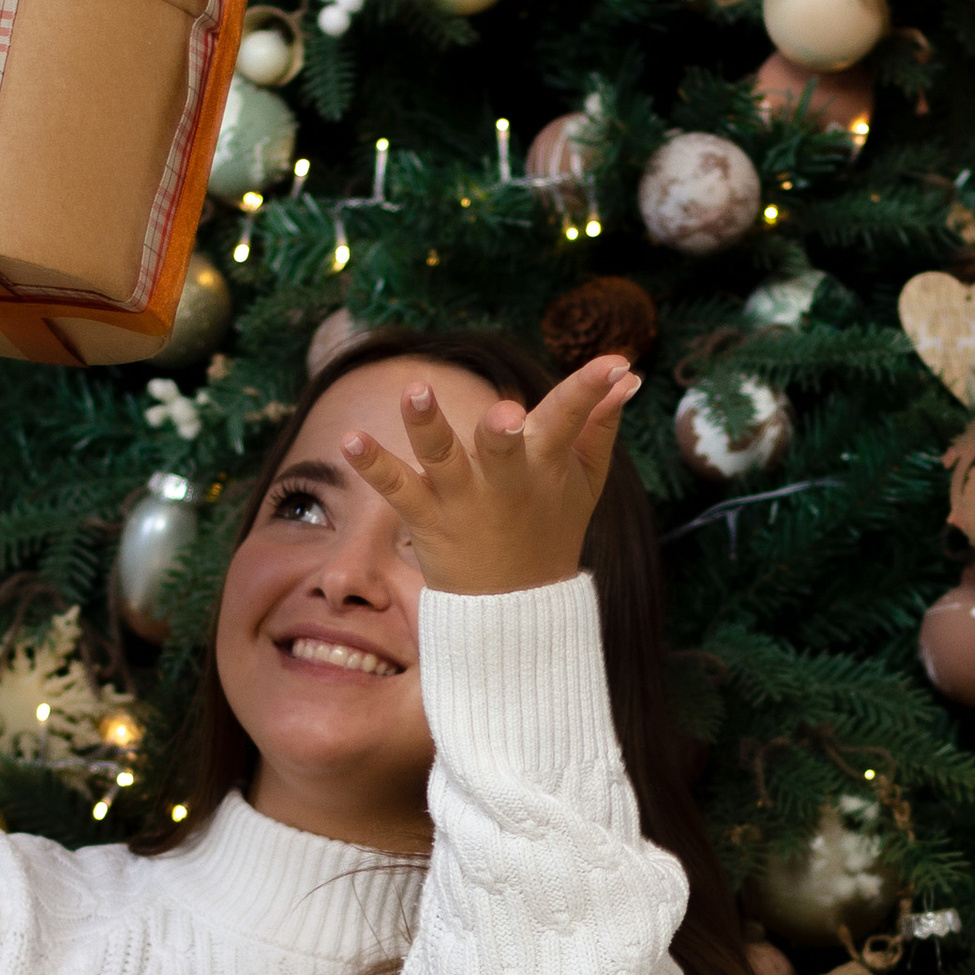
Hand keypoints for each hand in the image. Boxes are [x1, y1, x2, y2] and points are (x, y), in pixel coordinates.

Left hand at [341, 358, 639, 597]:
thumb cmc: (551, 530)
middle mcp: (503, 482)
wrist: (513, 610)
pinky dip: (372, 464)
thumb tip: (626, 378)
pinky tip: (348, 439)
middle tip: (504, 414)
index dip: (592, 390)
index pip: (570, 420)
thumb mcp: (584, 482)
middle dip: (503, 434)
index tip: (617, 364)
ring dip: (428, 424)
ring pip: (442, 458)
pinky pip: (396, 488)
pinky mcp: (426, 518)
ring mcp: (462, 500)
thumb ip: (600, 427)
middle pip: (502, 450)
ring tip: (415, 390)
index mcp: (544, 466)